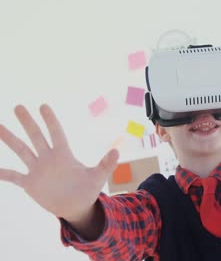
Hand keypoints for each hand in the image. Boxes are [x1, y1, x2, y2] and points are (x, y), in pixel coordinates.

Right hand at [0, 105, 118, 220]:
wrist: (76, 206)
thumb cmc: (88, 189)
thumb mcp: (98, 177)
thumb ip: (106, 165)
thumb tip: (117, 152)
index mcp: (64, 155)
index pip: (56, 133)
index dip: (51, 121)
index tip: (43, 106)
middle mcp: (48, 158)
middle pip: (36, 137)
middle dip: (28, 122)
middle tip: (18, 106)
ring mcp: (38, 170)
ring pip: (22, 151)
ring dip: (10, 139)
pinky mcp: (30, 183)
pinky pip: (14, 176)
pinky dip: (4, 173)